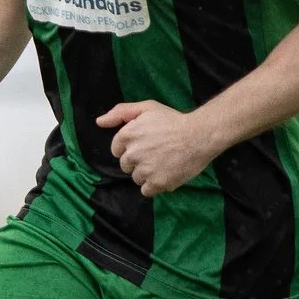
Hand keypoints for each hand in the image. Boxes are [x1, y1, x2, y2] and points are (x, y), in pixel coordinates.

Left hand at [94, 101, 221, 196]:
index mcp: (127, 135)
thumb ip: (120, 113)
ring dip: (147, 174)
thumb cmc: (173, 120)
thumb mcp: (147, 108)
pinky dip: (154, 186)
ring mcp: (144, 170)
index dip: (131, 148)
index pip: (117, 150)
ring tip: (163, 163)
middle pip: (126, 165)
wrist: (200, 135)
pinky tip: (165, 174)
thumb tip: (99, 122)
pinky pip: (146, 191)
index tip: (145, 145)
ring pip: (136, 178)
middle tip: (156, 153)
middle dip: (138, 161)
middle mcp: (132, 154)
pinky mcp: (157, 183)